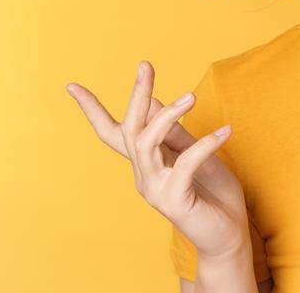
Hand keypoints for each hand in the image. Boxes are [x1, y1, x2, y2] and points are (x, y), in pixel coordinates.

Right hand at [66, 62, 249, 258]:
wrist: (228, 235)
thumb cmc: (213, 194)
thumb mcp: (194, 155)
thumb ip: (175, 134)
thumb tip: (155, 101)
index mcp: (146, 163)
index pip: (112, 133)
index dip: (92, 110)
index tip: (72, 86)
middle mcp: (143, 176)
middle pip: (130, 130)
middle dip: (136, 95)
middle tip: (145, 65)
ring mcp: (155, 190)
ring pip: (147, 143)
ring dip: (168, 115)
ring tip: (192, 97)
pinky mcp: (174, 201)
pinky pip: (185, 163)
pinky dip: (206, 144)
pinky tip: (226, 132)